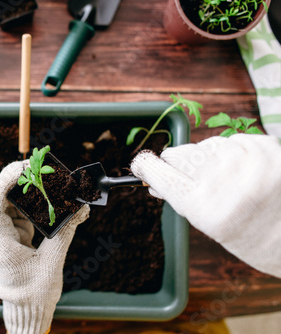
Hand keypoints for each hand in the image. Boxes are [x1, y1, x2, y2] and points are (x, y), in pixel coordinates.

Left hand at [0, 161, 89, 333]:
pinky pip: (20, 212)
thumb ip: (65, 232)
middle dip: (17, 181)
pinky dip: (34, 202)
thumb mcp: (53, 262)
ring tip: (46, 180)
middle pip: (0, 200)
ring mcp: (5, 235)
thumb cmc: (35, 292)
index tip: (21, 168)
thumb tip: (82, 208)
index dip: (3, 184)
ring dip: (26, 191)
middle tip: (37, 167)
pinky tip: (48, 197)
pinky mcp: (15, 235)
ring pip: (10, 204)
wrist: (28, 309)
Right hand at [131, 134, 280, 277]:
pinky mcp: (265, 147)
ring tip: (228, 180)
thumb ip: (178, 195)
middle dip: (179, 164)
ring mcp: (246, 159)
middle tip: (193, 179)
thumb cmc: (246, 234)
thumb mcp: (206, 222)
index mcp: (201, 205)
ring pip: (206, 145)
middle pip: (178, 154)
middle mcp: (221, 178)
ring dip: (209, 158)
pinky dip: (234, 153)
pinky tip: (245, 172)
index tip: (140, 165)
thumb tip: (151, 177)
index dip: (144, 166)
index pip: (157, 171)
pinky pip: (234, 140)